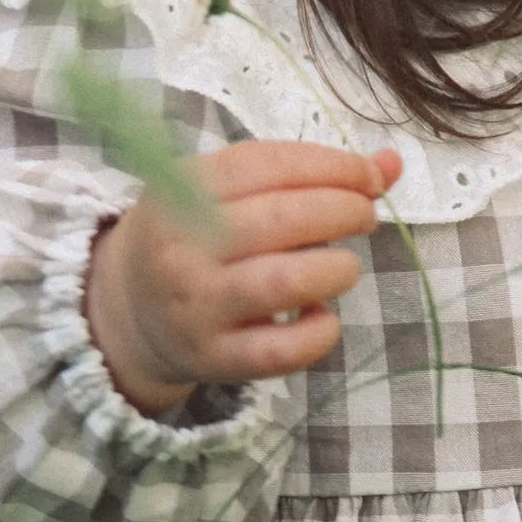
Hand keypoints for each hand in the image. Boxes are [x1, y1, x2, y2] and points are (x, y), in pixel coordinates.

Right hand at [84, 140, 401, 415]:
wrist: (130, 312)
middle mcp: (183, 248)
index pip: (268, 164)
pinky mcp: (213, 358)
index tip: (369, 176)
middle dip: (343, 210)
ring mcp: (197, 307)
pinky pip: (280, 350)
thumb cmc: (193, 240)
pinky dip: (319, 333)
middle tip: (363, 217)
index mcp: (181, 191)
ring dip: (335, 269)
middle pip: (281, 219)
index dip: (333, 166)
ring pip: (283, 282)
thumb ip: (304, 175)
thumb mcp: (226, 192)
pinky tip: (322, 316)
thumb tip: (391, 163)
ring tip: (344, 267)